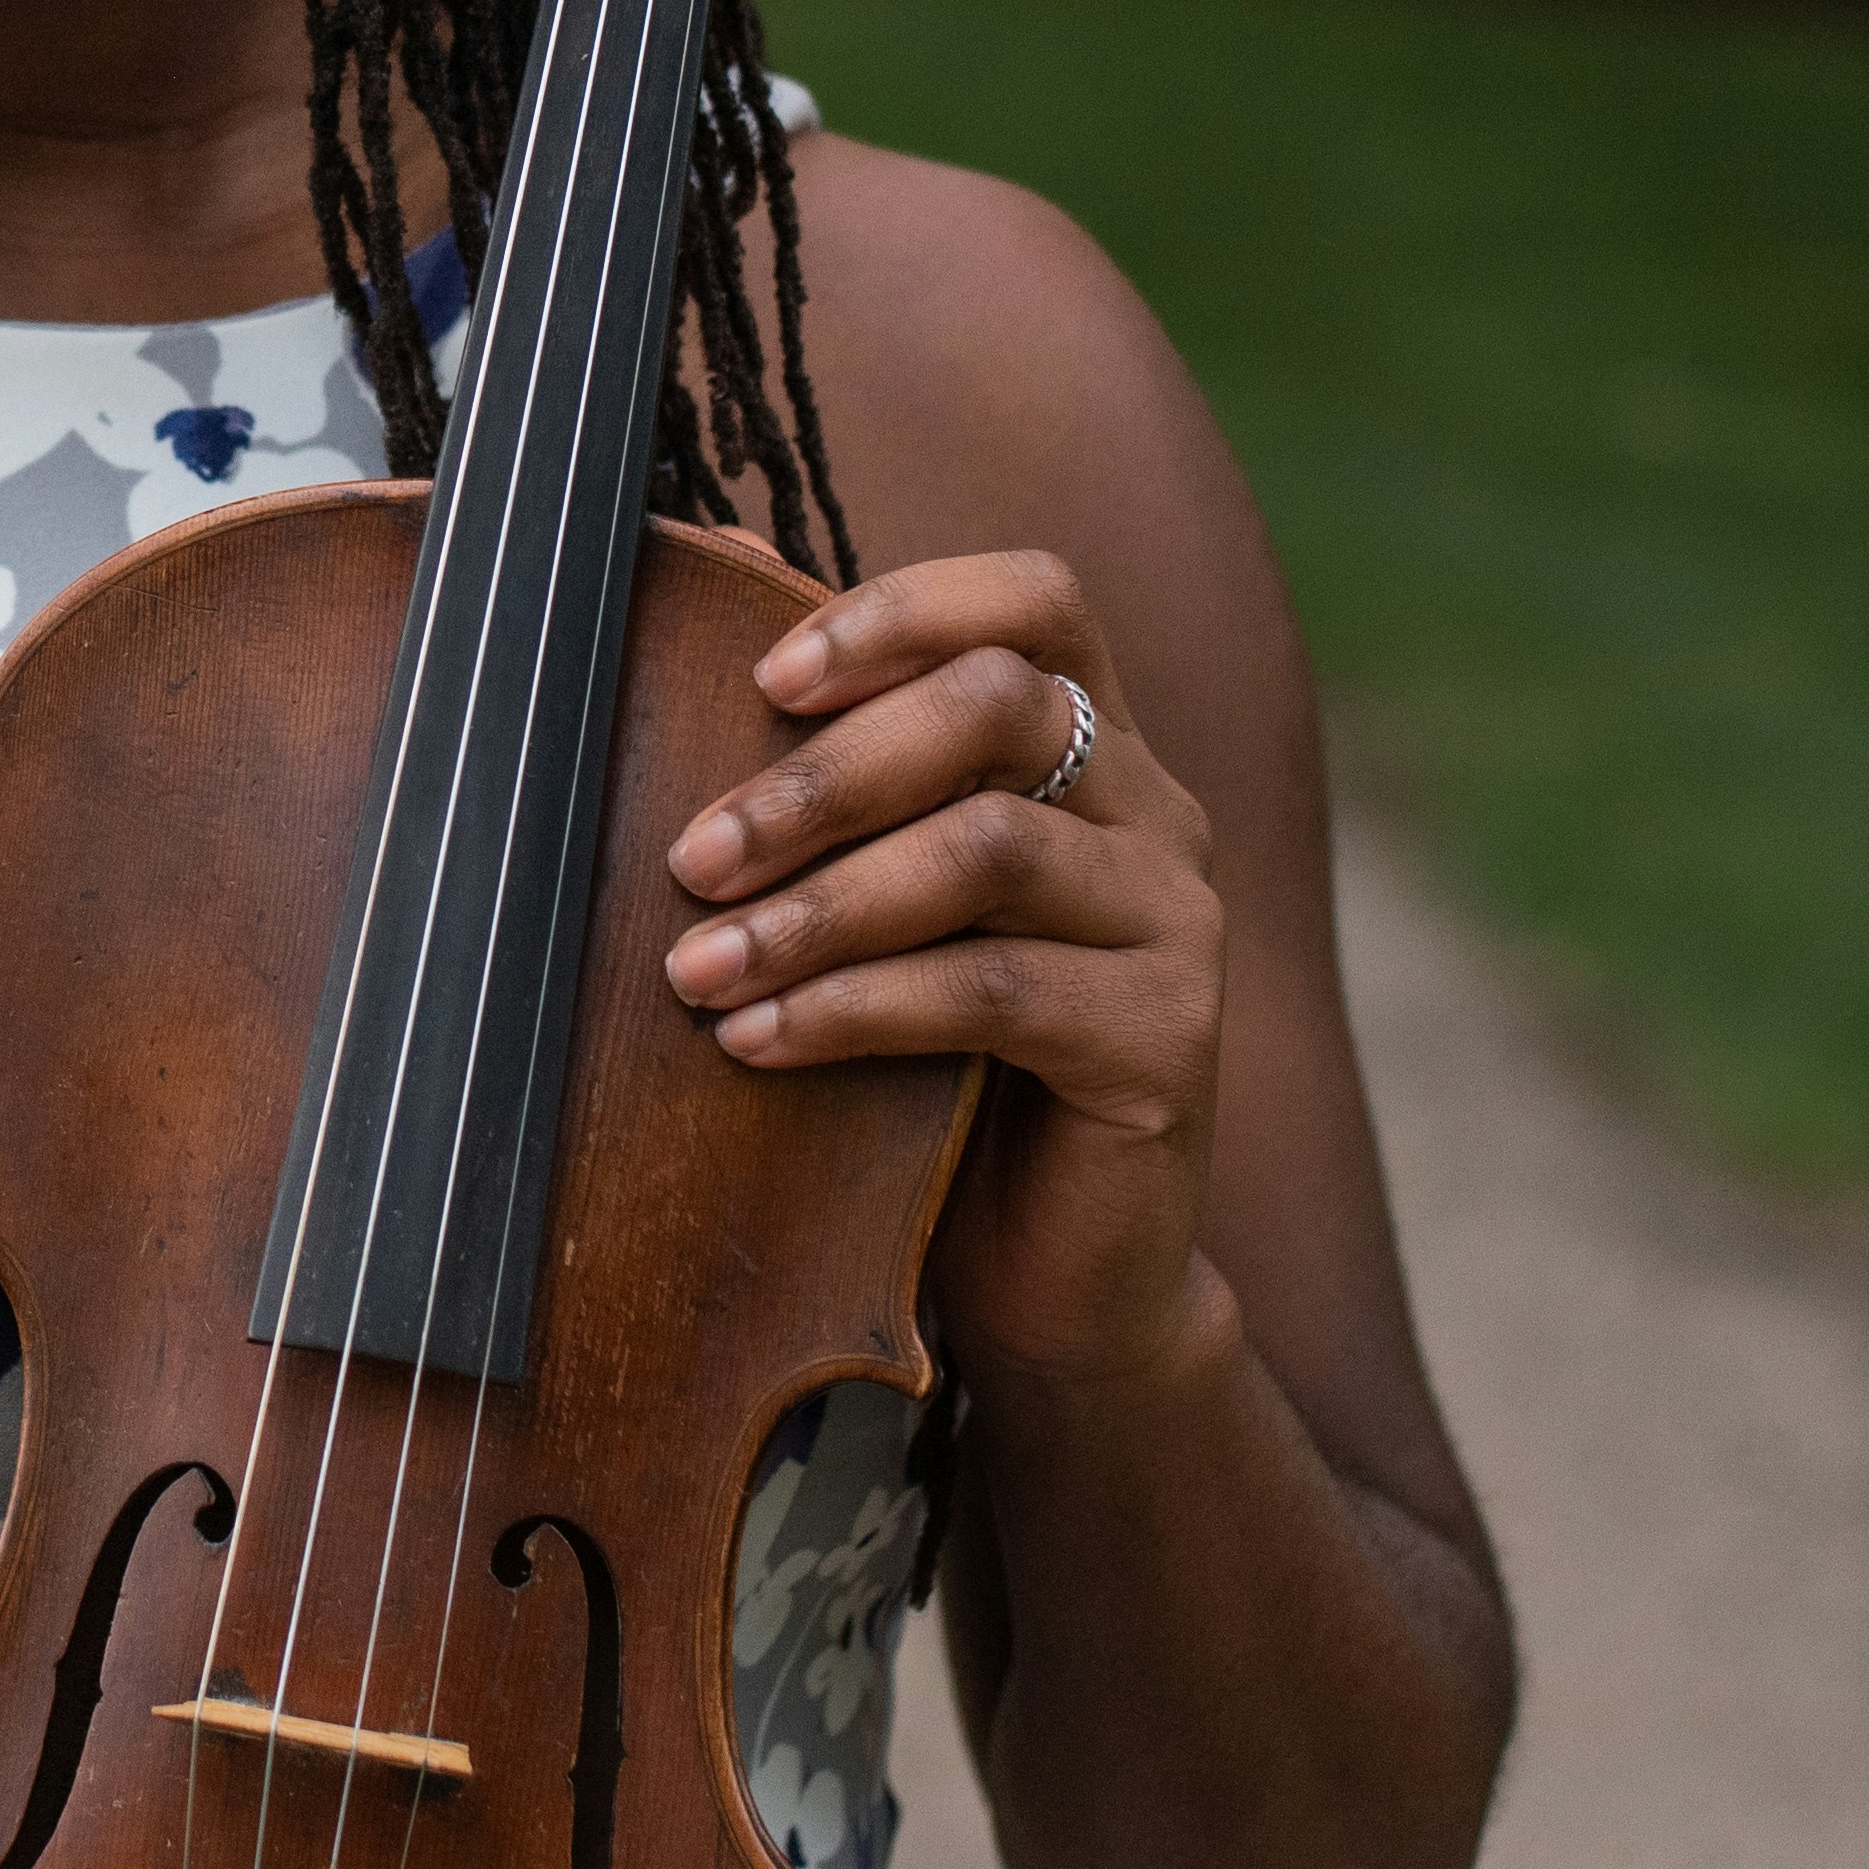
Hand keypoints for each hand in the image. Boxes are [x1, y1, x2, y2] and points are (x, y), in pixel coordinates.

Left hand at [663, 550, 1229, 1397]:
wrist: (1049, 1268)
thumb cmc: (936, 1065)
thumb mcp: (882, 907)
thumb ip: (836, 783)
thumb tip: (709, 606)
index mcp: (1092, 743)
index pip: (1037, 600)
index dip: (903, 610)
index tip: (767, 678)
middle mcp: (1155, 810)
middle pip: (998, 707)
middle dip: (823, 776)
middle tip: (690, 857)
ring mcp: (1177, 921)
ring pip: (988, 848)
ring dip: (818, 904)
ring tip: (695, 966)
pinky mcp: (1171, 1038)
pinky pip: (996, 990)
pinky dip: (858, 1007)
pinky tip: (760, 1038)